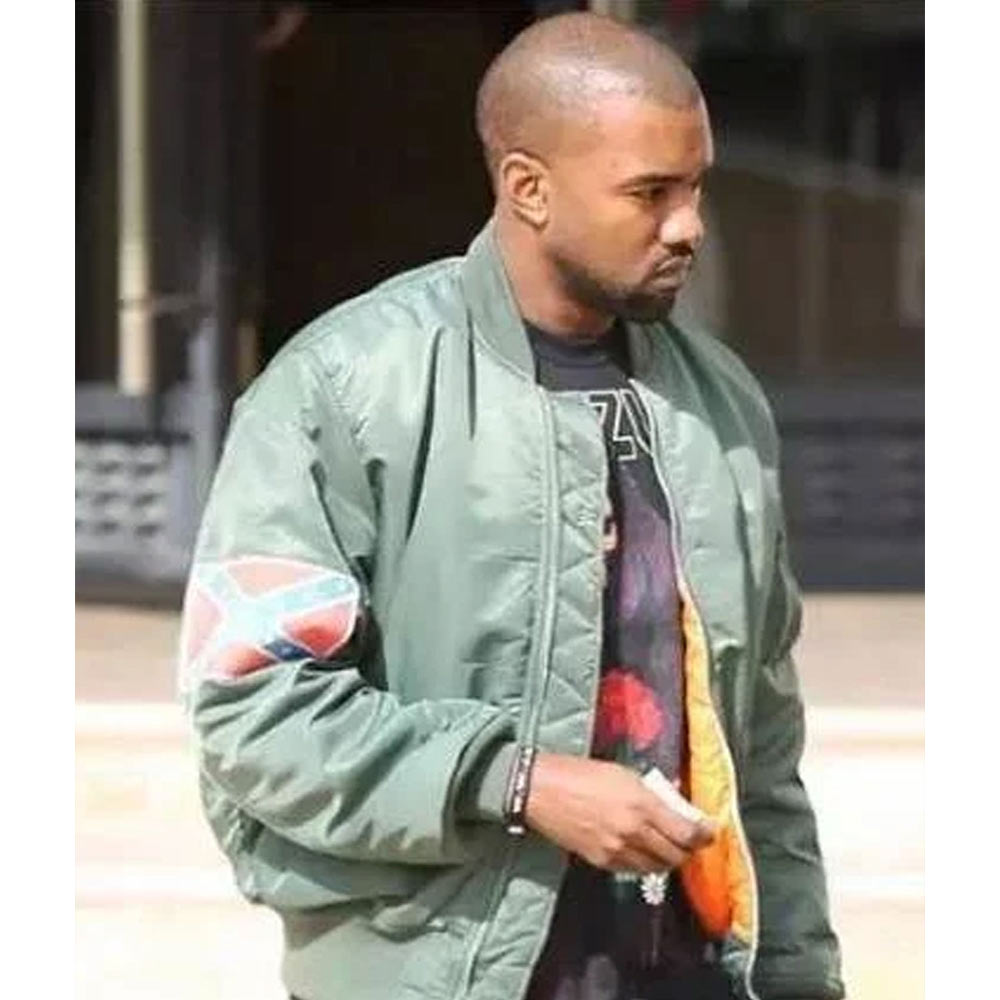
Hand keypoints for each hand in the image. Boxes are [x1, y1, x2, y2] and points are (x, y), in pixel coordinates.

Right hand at [524, 752, 716, 872]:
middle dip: (687, 850)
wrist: (541, 790)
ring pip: (656, 867)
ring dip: (666, 859)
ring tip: (667, 847)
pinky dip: (643, 863)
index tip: (708, 832)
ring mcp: (616, 850)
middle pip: (675, 855)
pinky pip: (633, 870)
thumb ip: (650, 791)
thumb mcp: (621, 772)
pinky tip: (641, 851)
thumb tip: (674, 801)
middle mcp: (632, 831)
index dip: (703, 836)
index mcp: (640, 803)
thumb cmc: (579, 772)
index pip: (686, 832)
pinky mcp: (601, 861)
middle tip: (690, 841)